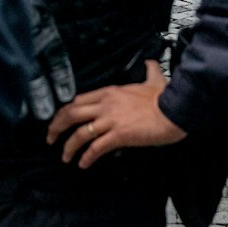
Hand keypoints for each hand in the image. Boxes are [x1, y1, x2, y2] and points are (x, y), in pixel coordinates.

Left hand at [45, 60, 186, 167]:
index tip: (60, 120)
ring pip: (79, 133)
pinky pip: (96, 148)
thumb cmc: (166, 98)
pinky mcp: (119, 135)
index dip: (65, 111)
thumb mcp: (155, 79)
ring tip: (65, 157)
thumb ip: (150, 70)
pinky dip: (86, 157)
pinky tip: (83, 164)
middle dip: (56, 127)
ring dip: (68, 147)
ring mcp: (111, 120)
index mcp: (110, 92)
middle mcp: (106, 104)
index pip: (78, 100)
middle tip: (51, 138)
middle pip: (71, 114)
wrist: (176, 110)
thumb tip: (150, 62)